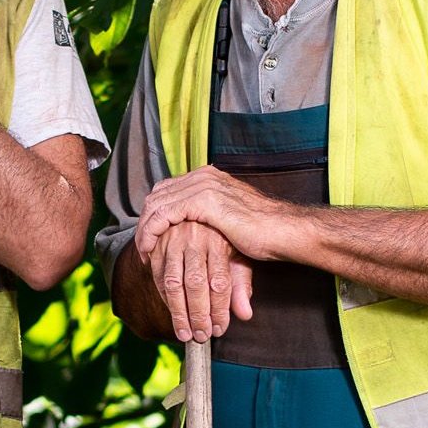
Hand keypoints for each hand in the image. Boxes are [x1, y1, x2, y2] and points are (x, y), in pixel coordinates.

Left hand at [136, 166, 289, 261]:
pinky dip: (151, 233)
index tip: (151, 236)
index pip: (168, 189)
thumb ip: (209, 223)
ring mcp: (202, 186)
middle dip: (146, 220)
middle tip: (143, 245)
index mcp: (210, 177)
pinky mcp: (202, 201)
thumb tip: (195, 236)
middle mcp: (203, 176)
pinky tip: (149, 250)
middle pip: (158, 194)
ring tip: (144, 251)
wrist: (284, 231)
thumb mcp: (230, 222)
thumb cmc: (265, 232)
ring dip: (144, 229)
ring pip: (156, 204)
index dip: (155, 212)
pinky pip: (163, 216)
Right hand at [139, 222, 252, 342]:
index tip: (219, 329)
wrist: (199, 208)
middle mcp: (195, 238)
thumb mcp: (238, 256)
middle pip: (195, 283)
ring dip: (178, 313)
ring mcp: (173, 240)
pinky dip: (165, 298)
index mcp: (218, 241)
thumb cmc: (224, 239)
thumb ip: (241, 285)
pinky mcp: (157, 244)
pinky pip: (158, 276)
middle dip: (198, 314)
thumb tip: (245, 315)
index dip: (219, 309)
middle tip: (201, 336)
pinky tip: (174, 312)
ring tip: (185, 334)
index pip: (219, 282)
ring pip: (173, 282)